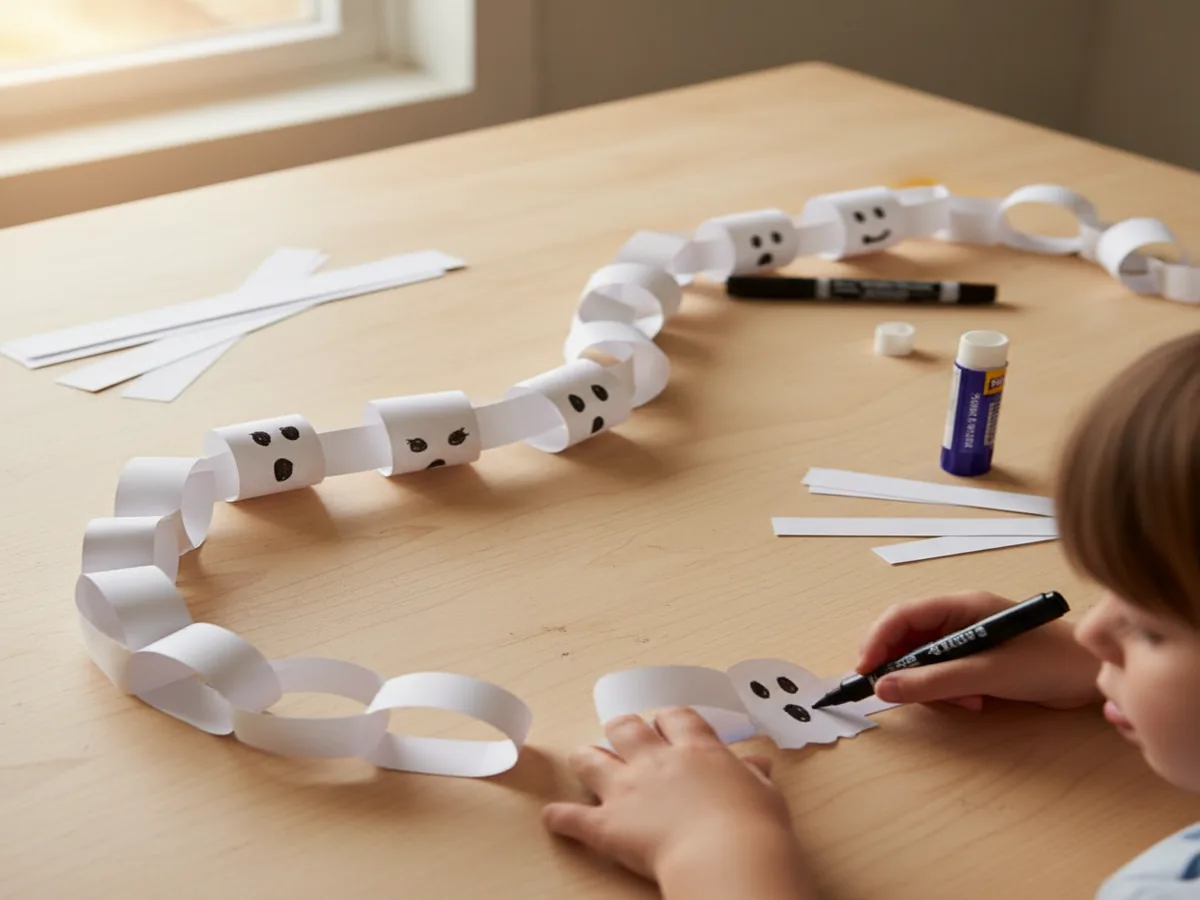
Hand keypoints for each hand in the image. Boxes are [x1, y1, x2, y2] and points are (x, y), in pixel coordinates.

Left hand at [543, 708, 813, 899]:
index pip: (675, 718)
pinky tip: (553, 817)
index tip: (667, 725)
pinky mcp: (608, 824)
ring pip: (590, 759)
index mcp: (696, 750)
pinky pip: (572, 817)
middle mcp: (656, 761)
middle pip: (626, 728)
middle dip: (622, 730)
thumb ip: (753, 776)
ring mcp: (627, 790)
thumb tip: (757, 764)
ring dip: (586, 760)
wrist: (727, 856)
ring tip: (585, 762)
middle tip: (624, 738)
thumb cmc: (753, 827)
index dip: (668, 720)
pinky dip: (561, 818)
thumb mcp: (764, 794)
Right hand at [857, 591, 1101, 710]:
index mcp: (959, 606)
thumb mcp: (986, 673)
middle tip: (902, 695)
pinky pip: (945, 676)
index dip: (877, 641)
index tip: (865, 673)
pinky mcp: (979, 662)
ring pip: (924, 663)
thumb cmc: (1047, 662)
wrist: (1095, 676)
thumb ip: (934, 681)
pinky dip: (950, 692)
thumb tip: (883, 688)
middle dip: (905, 669)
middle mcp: (959, 619)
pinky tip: (975, 702)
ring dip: (934, 687)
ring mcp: (968, 641)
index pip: (902, 616)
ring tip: (964, 702)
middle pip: (908, 640)